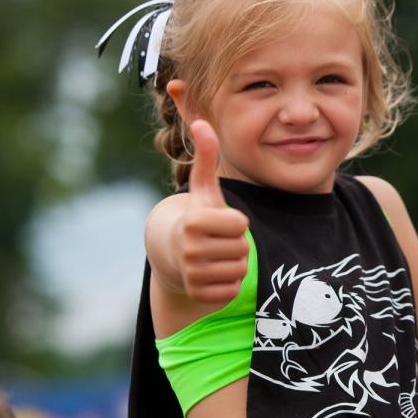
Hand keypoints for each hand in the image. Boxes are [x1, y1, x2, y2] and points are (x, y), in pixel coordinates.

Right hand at [172, 120, 249, 302]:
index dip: (236, 223)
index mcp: (194, 221)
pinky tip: (214, 274)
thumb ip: (206, 156)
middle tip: (219, 241)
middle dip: (236, 244)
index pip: (241, 224)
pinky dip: (229, 284)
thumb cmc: (198, 216)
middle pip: (243, 248)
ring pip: (240, 270)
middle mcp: (190, 249)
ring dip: (234, 263)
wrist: (174, 254)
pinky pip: (233, 290)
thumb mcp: (204, 188)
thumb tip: (201, 122)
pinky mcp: (199, 295)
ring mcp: (193, 274)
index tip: (221, 222)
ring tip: (216, 256)